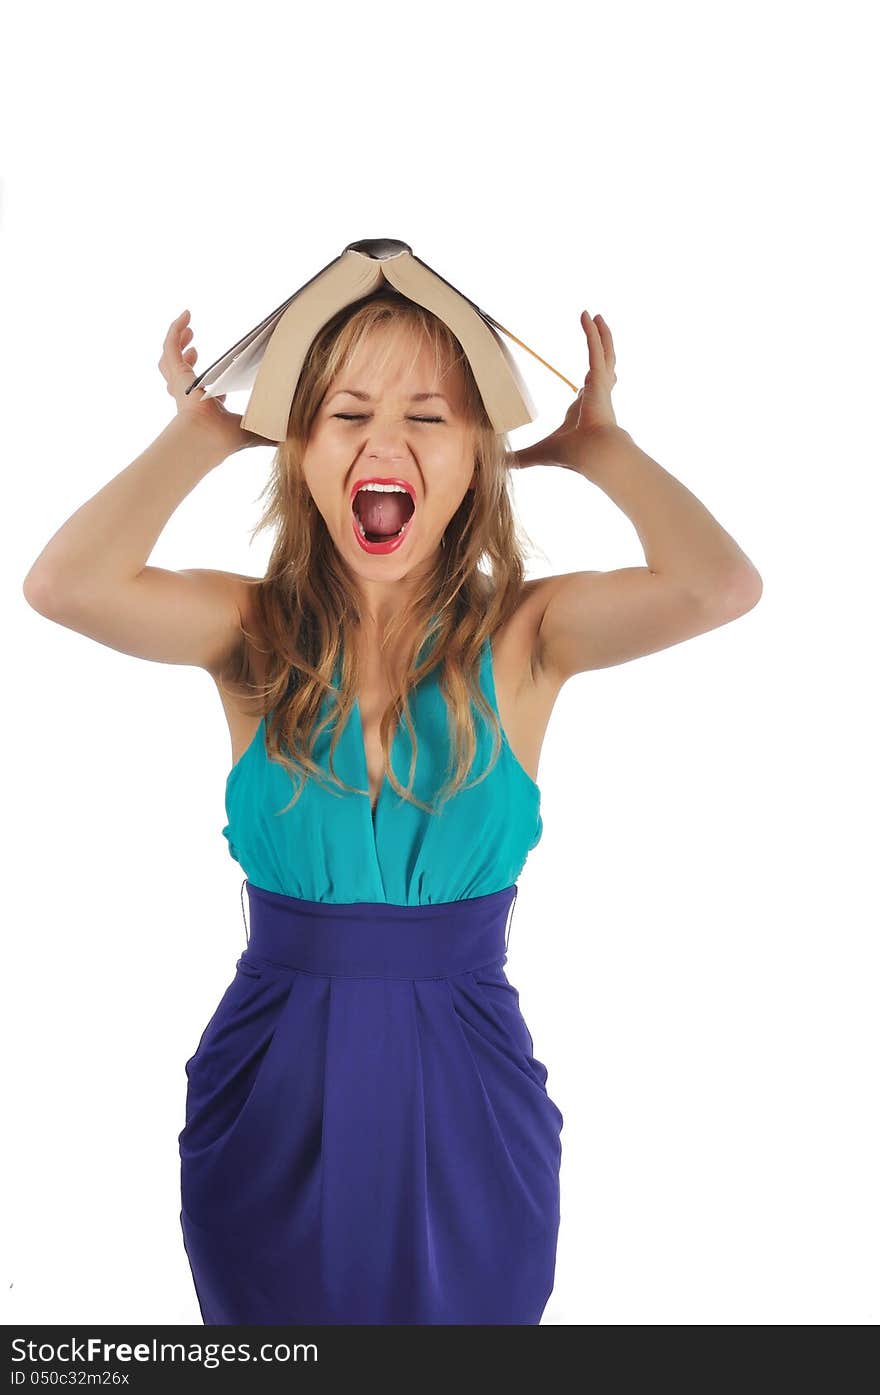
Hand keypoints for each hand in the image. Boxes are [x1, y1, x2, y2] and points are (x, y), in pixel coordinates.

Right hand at [158, 309, 266, 454]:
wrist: (207, 437)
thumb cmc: (226, 438)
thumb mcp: (254, 431)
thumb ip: (270, 432)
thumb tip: (293, 437)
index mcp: (205, 410)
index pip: (204, 397)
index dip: (211, 389)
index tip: (221, 389)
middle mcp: (189, 397)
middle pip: (180, 375)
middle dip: (186, 360)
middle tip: (195, 349)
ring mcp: (180, 384)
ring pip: (169, 360)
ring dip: (177, 343)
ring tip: (188, 330)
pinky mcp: (177, 373)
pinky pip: (170, 346)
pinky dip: (176, 329)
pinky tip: (187, 315)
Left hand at [512, 310, 618, 470]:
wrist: (594, 454)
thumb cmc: (573, 455)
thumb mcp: (540, 452)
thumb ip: (522, 457)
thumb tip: (501, 466)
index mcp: (587, 410)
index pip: (589, 391)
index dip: (589, 385)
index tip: (588, 381)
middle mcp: (597, 395)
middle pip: (603, 366)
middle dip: (601, 348)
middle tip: (597, 332)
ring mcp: (601, 385)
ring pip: (604, 352)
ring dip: (601, 333)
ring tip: (596, 316)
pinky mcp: (600, 378)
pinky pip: (596, 349)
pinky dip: (593, 332)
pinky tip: (588, 316)